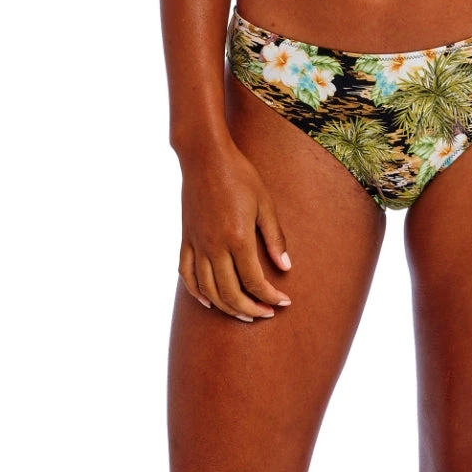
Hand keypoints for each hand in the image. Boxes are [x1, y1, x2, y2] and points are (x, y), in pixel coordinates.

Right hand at [178, 139, 291, 320]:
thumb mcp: (265, 203)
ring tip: (243, 314)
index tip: (283, 302)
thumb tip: (286, 267)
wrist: (205, 157)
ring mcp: (197, 244)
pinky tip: (208, 301)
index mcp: (238, 238)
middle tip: (266, 314)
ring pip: (208, 289)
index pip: (254, 281)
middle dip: (250, 309)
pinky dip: (196, 292)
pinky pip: (186, 273)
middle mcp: (214, 246)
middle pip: (230, 293)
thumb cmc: (240, 175)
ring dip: (226, 307)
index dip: (270, 297)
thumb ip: (274, 237)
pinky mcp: (186, 238)